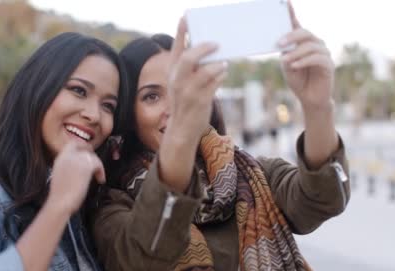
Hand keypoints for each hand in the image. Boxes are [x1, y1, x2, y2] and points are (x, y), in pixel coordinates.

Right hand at [46, 141, 105, 214]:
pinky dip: (101, 171)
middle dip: (92, 155)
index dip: (82, 147)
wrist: (59, 203)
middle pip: (84, 147)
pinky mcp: (85, 166)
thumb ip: (69, 169)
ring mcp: (76, 160)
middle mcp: (67, 157)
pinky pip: (98, 163)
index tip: (88, 154)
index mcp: (59, 159)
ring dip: (98, 165)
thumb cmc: (60, 197)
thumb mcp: (62, 177)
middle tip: (97, 165)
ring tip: (99, 177)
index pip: (72, 144)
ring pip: (92, 156)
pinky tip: (101, 180)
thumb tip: (81, 170)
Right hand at [166, 18, 227, 140]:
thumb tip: (210, 51)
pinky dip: (221, 76)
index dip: (180, 31)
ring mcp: (188, 91)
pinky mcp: (200, 101)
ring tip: (222, 64)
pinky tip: (222, 74)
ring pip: (206, 71)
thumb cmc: (185, 101)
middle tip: (216, 44)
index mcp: (172, 72)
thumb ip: (191, 68)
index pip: (176, 48)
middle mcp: (177, 80)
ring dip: (218, 65)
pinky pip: (215, 83)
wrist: (182, 128)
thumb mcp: (182, 83)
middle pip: (189, 58)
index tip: (186, 17)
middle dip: (204, 48)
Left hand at [279, 2, 334, 110]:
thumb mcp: (287, 66)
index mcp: (303, 42)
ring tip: (286, 61)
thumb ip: (286, 54)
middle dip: (292, 36)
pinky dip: (304, 61)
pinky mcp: (328, 64)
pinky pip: (317, 58)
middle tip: (279, 44)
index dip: (291, 13)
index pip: (297, 25)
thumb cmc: (298, 80)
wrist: (309, 98)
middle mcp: (315, 44)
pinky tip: (294, 66)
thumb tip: (284, 46)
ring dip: (296, 53)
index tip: (285, 2)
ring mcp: (323, 53)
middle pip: (305, 33)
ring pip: (310, 46)